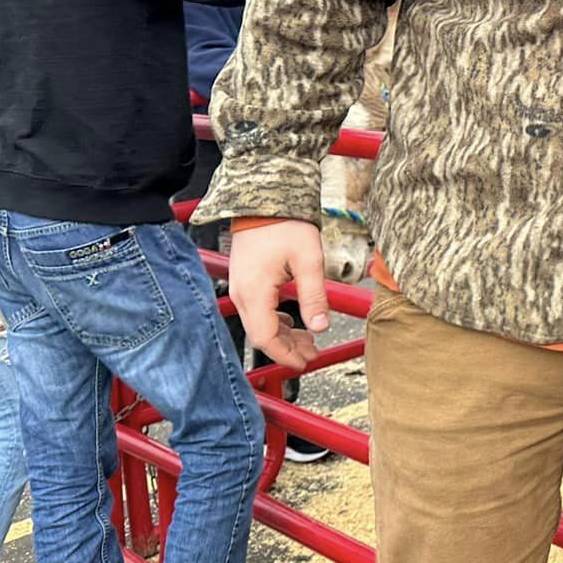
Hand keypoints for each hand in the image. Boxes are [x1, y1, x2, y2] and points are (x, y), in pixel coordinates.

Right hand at [228, 220, 330, 370]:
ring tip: (309, 340)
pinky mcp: (246, 281)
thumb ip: (314, 296)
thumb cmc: (286, 225)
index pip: (265, 337)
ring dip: (283, 335)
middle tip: (313, 354)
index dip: (285, 354)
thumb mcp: (308, 260)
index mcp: (254, 292)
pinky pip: (257, 311)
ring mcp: (241, 288)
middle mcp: (242, 294)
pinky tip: (293, 322)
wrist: (265, 200)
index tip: (305, 362)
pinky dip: (275, 321)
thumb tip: (321, 328)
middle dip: (287, 348)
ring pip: (259, 324)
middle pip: (261, 334)